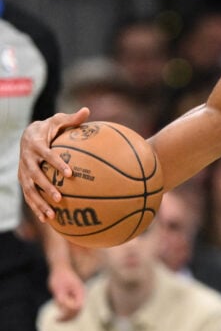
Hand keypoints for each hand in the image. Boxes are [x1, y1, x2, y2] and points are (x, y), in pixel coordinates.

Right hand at [18, 107, 89, 221]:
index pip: (46, 154)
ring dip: (39, 202)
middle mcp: (27, 159)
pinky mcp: (24, 180)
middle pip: (35, 175)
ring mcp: (23, 171)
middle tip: (60, 197)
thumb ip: (72, 118)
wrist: (28, 135)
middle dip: (47, 187)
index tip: (70, 173)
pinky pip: (29, 196)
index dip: (57, 163)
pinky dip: (36, 207)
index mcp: (36, 144)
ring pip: (29, 189)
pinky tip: (47, 220)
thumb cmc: (50, 128)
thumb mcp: (59, 120)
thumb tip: (87, 110)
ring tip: (52, 214)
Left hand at [48, 263, 84, 320]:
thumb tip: (64, 310)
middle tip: (56, 320)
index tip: (59, 313)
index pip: (79, 306)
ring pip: (74, 310)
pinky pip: (70, 307)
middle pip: (78, 311)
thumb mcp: (58, 288)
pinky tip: (57, 304)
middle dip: (68, 317)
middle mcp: (81, 295)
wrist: (60, 268)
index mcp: (80, 292)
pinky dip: (64, 310)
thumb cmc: (59, 277)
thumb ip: (62, 299)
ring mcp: (77, 296)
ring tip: (56, 315)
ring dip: (65, 314)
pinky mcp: (72, 297)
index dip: (70, 311)